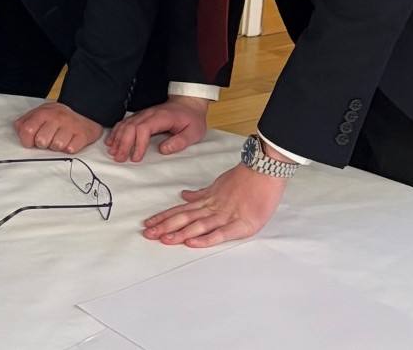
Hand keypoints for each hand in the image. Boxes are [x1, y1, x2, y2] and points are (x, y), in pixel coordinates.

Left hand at [14, 101, 102, 153]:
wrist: (83, 113)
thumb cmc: (56, 118)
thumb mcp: (39, 114)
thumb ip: (25, 122)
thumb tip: (19, 131)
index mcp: (43, 113)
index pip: (27, 130)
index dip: (27, 140)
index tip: (32, 141)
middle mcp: (57, 117)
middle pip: (41, 141)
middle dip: (43, 144)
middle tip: (48, 140)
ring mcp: (71, 125)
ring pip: (57, 146)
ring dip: (57, 147)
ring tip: (59, 140)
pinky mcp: (83, 134)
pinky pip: (71, 149)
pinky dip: (69, 148)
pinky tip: (69, 141)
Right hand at [106, 96, 209, 162]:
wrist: (188, 103)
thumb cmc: (191, 119)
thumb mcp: (194, 132)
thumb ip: (180, 141)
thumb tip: (163, 150)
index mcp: (161, 117)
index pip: (144, 128)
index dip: (138, 144)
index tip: (136, 158)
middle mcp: (148, 114)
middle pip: (130, 127)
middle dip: (123, 143)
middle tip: (119, 158)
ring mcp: (143, 114)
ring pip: (125, 124)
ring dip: (117, 138)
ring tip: (112, 152)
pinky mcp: (140, 117)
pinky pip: (124, 123)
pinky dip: (116, 132)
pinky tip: (111, 141)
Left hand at [142, 162, 287, 246]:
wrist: (264, 170)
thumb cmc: (244, 178)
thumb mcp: (218, 185)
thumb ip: (201, 194)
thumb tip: (183, 196)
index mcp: (207, 200)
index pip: (181, 210)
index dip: (164, 217)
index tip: (148, 223)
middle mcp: (212, 208)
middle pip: (184, 218)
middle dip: (165, 227)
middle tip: (147, 234)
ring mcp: (226, 215)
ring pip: (198, 225)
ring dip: (180, 233)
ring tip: (164, 239)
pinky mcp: (242, 224)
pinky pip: (221, 233)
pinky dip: (206, 238)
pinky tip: (192, 242)